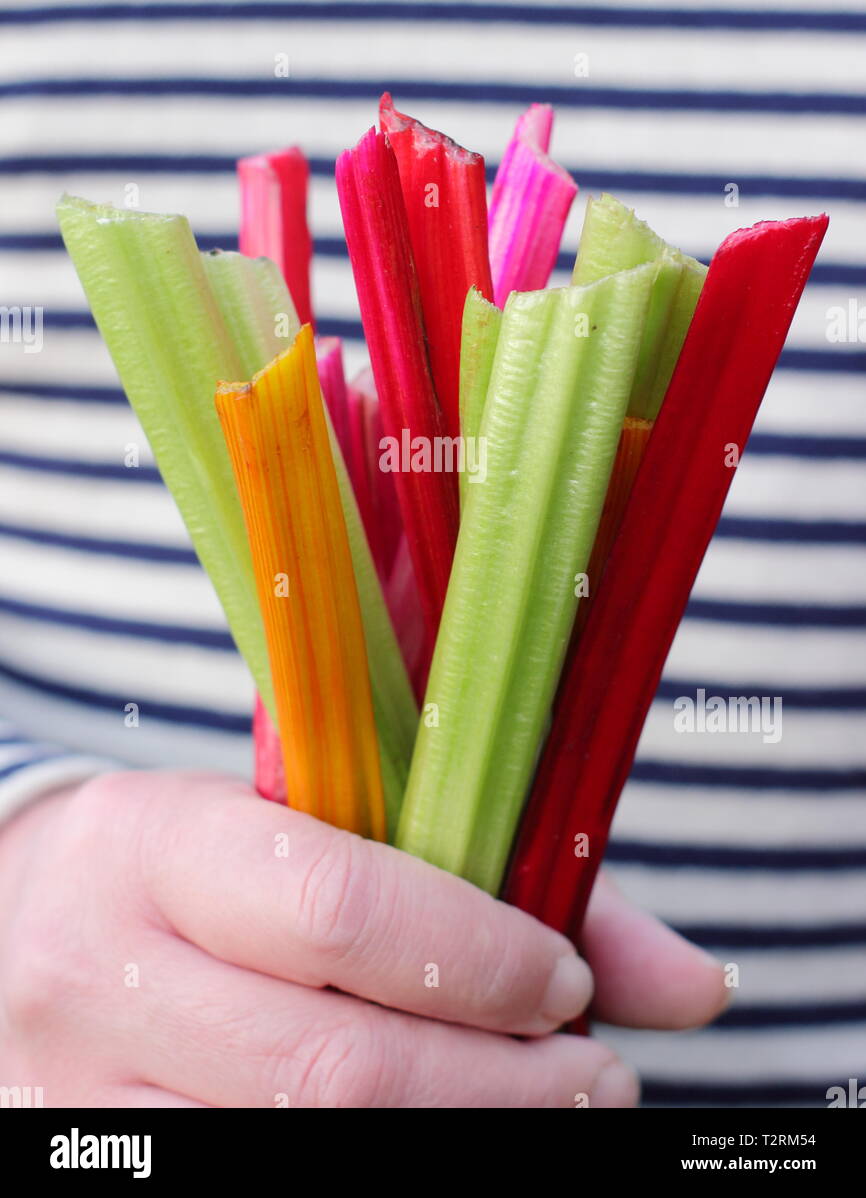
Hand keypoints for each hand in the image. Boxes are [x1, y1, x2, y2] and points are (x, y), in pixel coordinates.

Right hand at [0, 770, 726, 1107]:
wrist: (13, 911)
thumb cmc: (191, 858)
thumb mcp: (305, 824)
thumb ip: (492, 883)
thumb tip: (696, 984)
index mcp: (155, 842)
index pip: (336, 914)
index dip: (480, 962)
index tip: (566, 982)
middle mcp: (100, 973)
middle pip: (332, 1073)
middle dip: (500, 1088)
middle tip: (592, 1076)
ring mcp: (78, 1098)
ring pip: (295, 1153)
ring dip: (456, 1141)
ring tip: (535, 1108)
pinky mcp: (84, 1171)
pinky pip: (251, 1186)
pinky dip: (371, 1169)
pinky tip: (438, 1140)